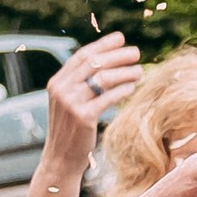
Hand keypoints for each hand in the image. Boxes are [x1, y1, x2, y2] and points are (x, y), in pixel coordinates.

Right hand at [42, 32, 142, 165]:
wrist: (60, 158)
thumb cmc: (72, 130)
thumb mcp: (71, 102)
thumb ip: (82, 84)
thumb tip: (107, 63)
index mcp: (57, 82)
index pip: (81, 56)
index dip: (102, 45)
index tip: (120, 38)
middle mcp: (61, 89)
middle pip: (93, 63)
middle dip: (117, 55)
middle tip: (136, 52)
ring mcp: (70, 102)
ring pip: (103, 78)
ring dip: (125, 72)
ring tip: (140, 71)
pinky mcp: (82, 116)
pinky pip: (108, 97)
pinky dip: (123, 90)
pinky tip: (133, 87)